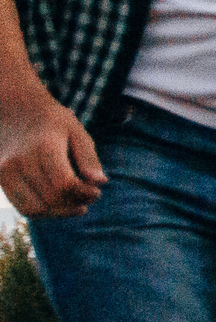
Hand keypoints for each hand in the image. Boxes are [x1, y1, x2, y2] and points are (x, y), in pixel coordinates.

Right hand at [0, 88, 106, 217]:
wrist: (15, 109)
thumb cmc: (52, 120)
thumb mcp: (76, 130)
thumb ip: (89, 157)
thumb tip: (100, 182)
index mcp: (42, 147)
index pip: (63, 184)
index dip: (83, 194)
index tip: (96, 192)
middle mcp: (19, 161)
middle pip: (50, 199)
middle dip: (74, 204)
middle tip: (89, 198)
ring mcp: (6, 172)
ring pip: (33, 209)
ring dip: (58, 213)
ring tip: (76, 205)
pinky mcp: (0, 179)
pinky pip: (22, 206)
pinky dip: (43, 211)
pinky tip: (59, 203)